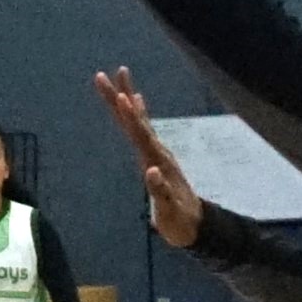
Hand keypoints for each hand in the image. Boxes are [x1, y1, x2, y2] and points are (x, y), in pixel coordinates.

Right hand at [99, 69, 202, 248]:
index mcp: (158, 162)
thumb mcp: (170, 212)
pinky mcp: (156, 157)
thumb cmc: (181, 223)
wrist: (197, 226)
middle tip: (103, 75)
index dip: (130, 117)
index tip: (120, 96)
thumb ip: (160, 192)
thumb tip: (150, 171)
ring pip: (139, 120)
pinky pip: (144, 129)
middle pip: (135, 120)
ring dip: (128, 97)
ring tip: (120, 74)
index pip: (141, 135)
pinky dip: (138, 113)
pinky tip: (137, 100)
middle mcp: (158, 152)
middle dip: (120, 97)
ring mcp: (158, 153)